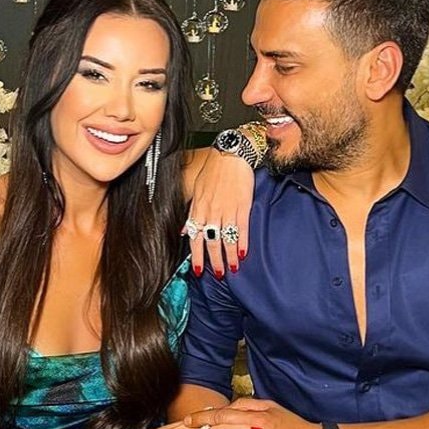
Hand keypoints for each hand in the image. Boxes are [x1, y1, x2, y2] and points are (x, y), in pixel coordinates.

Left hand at [185, 149, 253, 279]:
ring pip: (226, 239)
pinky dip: (242, 243)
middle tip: (217, 274)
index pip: (195, 237)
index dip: (196, 256)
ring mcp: (227, 210)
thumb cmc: (214, 171)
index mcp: (199, 209)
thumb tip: (185, 231)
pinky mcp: (243, 206)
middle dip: (213, 261)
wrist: (231, 154)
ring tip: (231, 269)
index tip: (198, 270)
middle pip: (210, 242)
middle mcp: (211, 212)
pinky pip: (242, 229)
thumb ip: (191, 213)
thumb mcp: (197, 191)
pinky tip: (243, 254)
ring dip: (228, 256)